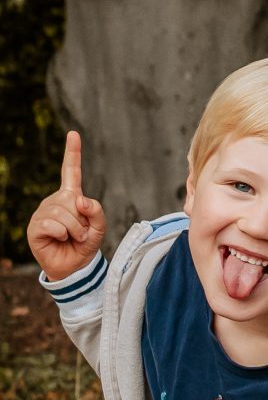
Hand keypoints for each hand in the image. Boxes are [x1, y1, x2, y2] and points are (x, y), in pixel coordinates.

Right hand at [27, 134, 105, 282]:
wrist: (74, 265)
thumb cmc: (85, 244)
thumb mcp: (100, 227)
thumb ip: (96, 211)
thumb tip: (80, 200)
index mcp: (71, 197)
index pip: (71, 171)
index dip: (72, 153)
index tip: (74, 134)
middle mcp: (54, 201)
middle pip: (73, 201)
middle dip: (83, 220)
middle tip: (80, 232)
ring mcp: (42, 213)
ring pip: (64, 214)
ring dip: (75, 230)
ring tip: (71, 237)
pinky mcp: (34, 227)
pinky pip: (54, 225)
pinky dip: (63, 235)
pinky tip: (59, 240)